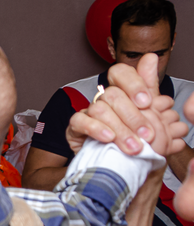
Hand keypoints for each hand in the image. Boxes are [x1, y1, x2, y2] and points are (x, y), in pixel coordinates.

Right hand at [65, 54, 185, 156]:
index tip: (146, 101)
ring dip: (120, 129)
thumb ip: (149, 88)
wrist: (120, 167)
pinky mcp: (74, 128)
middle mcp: (103, 99)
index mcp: (121, 92)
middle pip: (112, 94)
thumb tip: (151, 57)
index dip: (133, 83)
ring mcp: (88, 113)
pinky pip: (79, 121)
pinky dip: (96, 129)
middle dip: (133, 116)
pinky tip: (109, 139)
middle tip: (147, 135)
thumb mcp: (149, 116)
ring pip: (99, 109)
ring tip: (134, 147)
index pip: (120, 72)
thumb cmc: (134, 140)